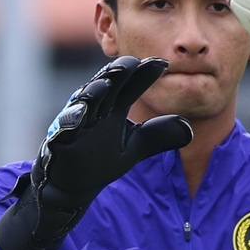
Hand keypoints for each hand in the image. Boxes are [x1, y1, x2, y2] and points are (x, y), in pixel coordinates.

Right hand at [0, 57, 192, 249]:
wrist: (73, 187)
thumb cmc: (99, 161)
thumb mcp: (135, 148)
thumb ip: (158, 136)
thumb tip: (189, 130)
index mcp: (113, 107)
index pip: (131, 85)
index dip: (145, 74)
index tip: (163, 64)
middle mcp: (94, 109)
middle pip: (107, 85)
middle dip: (117, 73)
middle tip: (132, 62)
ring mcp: (76, 123)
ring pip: (83, 102)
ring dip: (93, 92)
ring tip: (105, 83)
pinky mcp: (60, 140)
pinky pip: (64, 128)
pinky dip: (70, 121)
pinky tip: (78, 116)